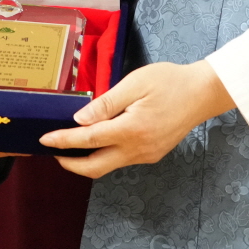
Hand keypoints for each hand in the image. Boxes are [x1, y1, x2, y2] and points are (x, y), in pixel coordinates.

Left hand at [38, 61, 235, 177]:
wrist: (203, 93)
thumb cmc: (170, 81)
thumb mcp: (135, 83)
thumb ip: (106, 103)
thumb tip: (80, 119)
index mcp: (131, 129)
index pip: (88, 140)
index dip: (63, 141)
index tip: (44, 140)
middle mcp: (138, 148)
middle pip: (95, 167)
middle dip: (70, 163)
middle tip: (53, 152)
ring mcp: (146, 154)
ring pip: (109, 165)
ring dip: (87, 159)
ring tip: (72, 145)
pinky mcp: (152, 154)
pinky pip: (122, 160)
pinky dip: (105, 154)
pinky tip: (99, 140)